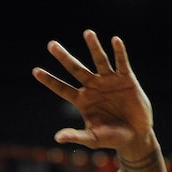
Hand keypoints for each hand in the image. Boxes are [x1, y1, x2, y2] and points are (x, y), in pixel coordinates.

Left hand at [32, 30, 152, 155]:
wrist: (136, 136)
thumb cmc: (112, 138)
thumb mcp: (92, 138)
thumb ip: (76, 136)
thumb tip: (57, 138)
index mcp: (82, 100)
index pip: (62, 88)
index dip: (49, 80)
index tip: (35, 71)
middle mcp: (93, 87)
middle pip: (75, 69)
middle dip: (64, 57)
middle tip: (51, 45)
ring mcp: (109, 81)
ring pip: (99, 60)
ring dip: (94, 47)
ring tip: (88, 33)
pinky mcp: (126, 79)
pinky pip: (121, 63)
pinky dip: (119, 52)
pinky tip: (115, 40)